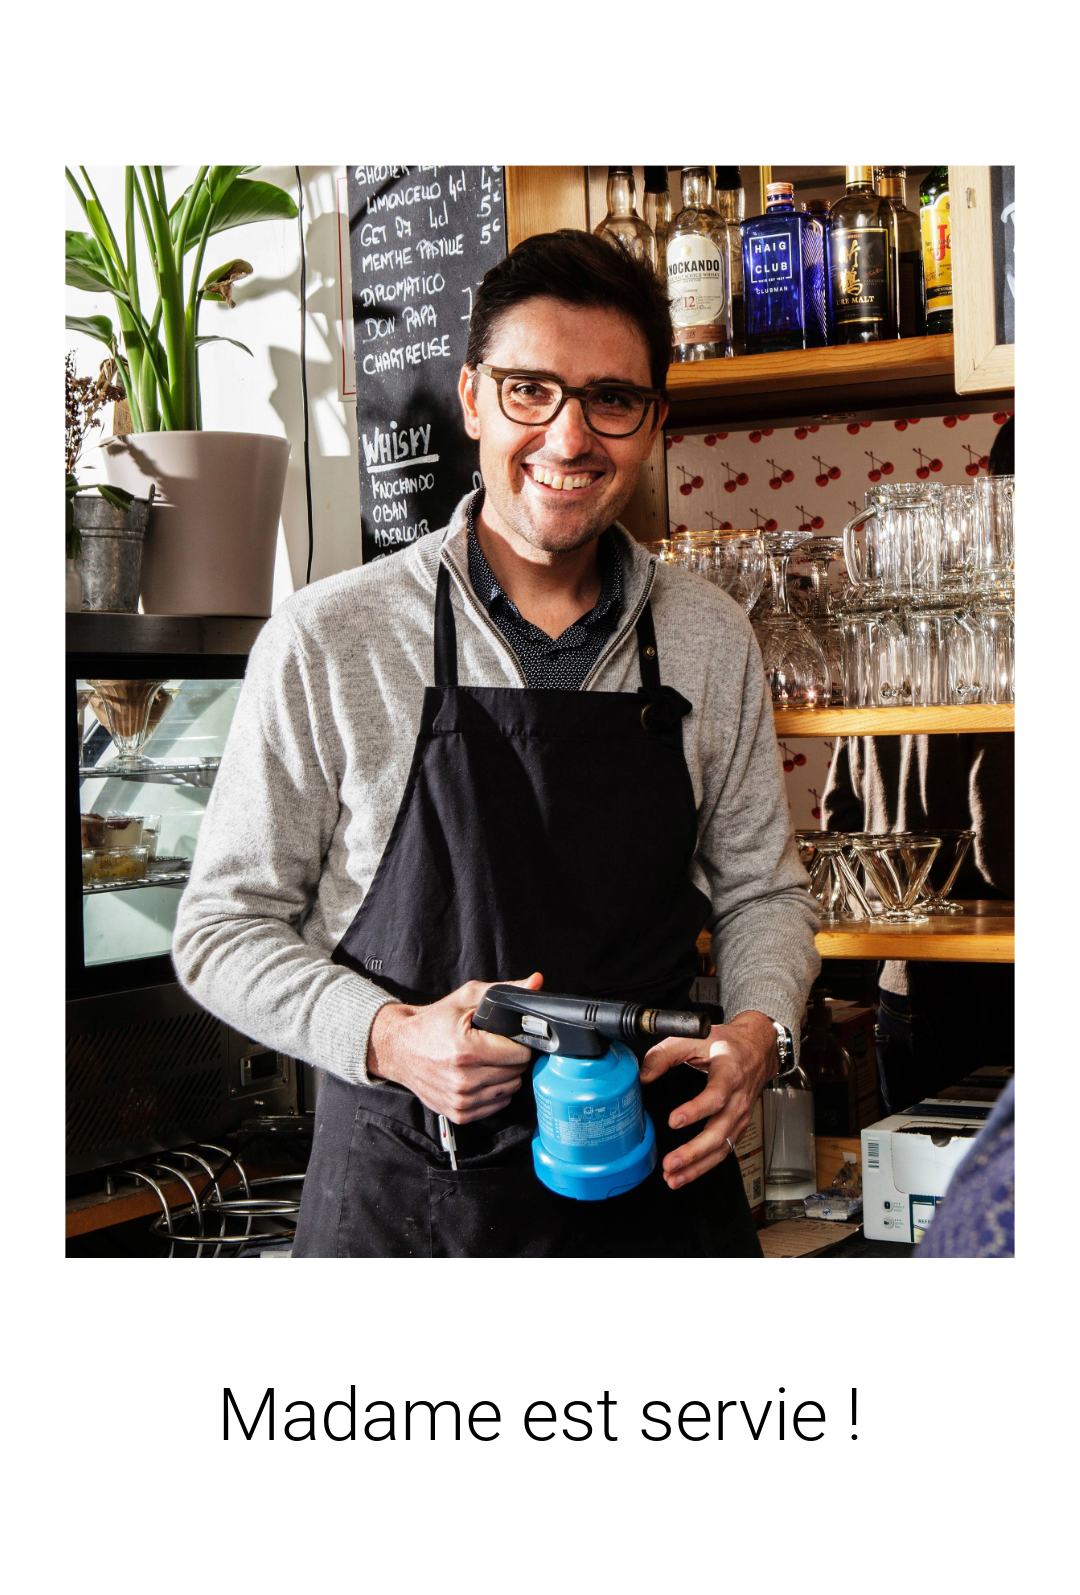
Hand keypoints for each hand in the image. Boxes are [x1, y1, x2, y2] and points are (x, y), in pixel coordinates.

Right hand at [367, 973, 543, 1123]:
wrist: (399, 1048)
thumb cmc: (432, 1023)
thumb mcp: (465, 998)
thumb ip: (503, 990)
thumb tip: (536, 982)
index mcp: (466, 1050)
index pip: (520, 1055)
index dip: (519, 1043)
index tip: (509, 1037)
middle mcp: (463, 1079)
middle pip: (517, 1073)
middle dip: (512, 1059)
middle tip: (498, 1047)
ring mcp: (461, 1100)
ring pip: (509, 1091)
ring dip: (505, 1076)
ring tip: (489, 1061)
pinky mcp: (459, 1114)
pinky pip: (496, 1106)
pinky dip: (494, 1092)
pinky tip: (482, 1077)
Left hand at [639, 1010, 777, 1189]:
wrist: (757, 1049)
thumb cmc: (726, 1044)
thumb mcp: (695, 1037)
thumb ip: (665, 1054)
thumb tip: (643, 1075)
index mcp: (729, 1073)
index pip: (715, 1096)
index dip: (695, 1110)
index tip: (674, 1120)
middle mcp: (738, 1099)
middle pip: (719, 1131)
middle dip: (694, 1151)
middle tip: (670, 1162)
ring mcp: (740, 1117)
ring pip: (721, 1148)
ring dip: (697, 1166)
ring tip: (673, 1177)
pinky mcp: (737, 1128)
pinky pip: (722, 1151)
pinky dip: (703, 1167)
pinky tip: (684, 1175)